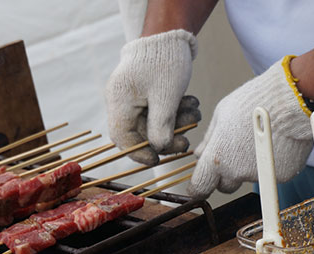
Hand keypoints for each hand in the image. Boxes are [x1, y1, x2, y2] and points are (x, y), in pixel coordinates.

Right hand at [105, 29, 201, 164]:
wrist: (170, 34)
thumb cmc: (166, 61)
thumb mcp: (167, 96)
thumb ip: (161, 126)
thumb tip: (159, 150)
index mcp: (119, 101)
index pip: (122, 138)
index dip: (139, 153)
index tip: (158, 159)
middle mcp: (121, 101)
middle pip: (140, 133)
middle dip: (166, 137)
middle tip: (186, 140)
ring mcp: (133, 98)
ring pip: (152, 124)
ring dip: (175, 123)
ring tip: (194, 112)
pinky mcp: (145, 95)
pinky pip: (159, 112)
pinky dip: (175, 112)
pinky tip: (191, 104)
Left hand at [188, 57, 313, 198]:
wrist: (292, 101)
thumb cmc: (255, 101)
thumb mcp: (222, 113)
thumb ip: (209, 139)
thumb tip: (199, 153)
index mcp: (217, 158)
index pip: (200, 187)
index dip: (198, 188)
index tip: (199, 187)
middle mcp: (237, 172)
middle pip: (225, 186)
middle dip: (226, 175)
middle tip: (235, 153)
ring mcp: (260, 175)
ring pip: (249, 178)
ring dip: (250, 166)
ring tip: (259, 139)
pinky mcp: (281, 175)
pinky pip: (270, 173)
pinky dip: (271, 162)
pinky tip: (276, 142)